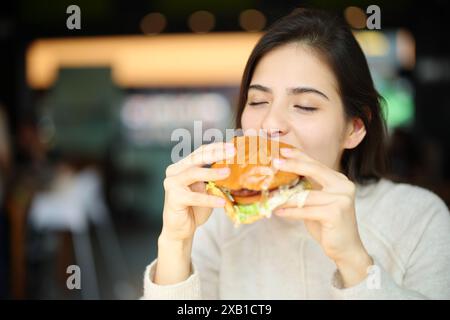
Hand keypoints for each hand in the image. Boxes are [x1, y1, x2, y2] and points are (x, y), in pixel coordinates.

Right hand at [161, 142, 234, 242]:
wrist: (180, 229)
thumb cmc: (194, 208)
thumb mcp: (206, 189)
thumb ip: (213, 178)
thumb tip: (234, 167)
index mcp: (182, 166)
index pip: (200, 152)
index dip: (216, 148)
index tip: (232, 146)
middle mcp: (174, 172)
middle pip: (196, 159)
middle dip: (216, 153)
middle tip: (233, 152)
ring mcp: (172, 184)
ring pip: (194, 174)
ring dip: (212, 173)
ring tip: (228, 172)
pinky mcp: (174, 198)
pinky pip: (194, 197)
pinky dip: (209, 199)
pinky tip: (221, 202)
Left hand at [273, 147, 372, 286]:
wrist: (346, 248)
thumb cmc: (328, 225)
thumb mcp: (318, 202)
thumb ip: (307, 190)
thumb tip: (283, 179)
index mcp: (339, 180)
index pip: (316, 164)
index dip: (299, 156)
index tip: (283, 150)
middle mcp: (343, 186)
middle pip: (314, 170)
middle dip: (292, 165)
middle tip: (275, 162)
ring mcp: (341, 199)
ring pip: (306, 195)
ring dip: (285, 197)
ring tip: (269, 197)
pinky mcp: (335, 213)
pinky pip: (306, 210)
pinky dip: (290, 212)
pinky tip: (278, 211)